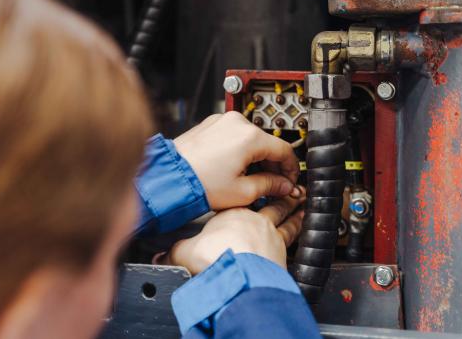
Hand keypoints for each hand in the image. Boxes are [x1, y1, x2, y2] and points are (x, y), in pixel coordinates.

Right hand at [161, 188, 304, 273]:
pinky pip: (292, 235)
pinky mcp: (281, 250)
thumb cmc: (215, 257)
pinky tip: (302, 227)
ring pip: (285, 218)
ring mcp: (270, 235)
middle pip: (269, 204)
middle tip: (290, 188)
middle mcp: (253, 220)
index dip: (249, 197)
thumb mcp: (185, 251)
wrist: (237, 272)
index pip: (241, 201)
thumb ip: (174, 251)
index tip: (254, 191)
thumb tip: (159, 255)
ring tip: (302, 203)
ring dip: (294, 210)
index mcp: (231, 214)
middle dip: (279, 195)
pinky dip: (298, 228)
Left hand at [174, 112, 299, 209]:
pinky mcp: (210, 125)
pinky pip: (234, 136)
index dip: (291, 169)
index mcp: (249, 137)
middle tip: (272, 185)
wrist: (169, 177)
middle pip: (268, 143)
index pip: (284, 150)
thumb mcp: (243, 192)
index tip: (289, 181)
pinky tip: (235, 170)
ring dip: (256, 158)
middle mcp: (237, 122)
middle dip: (272, 165)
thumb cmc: (199, 184)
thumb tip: (283, 185)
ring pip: (251, 139)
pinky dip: (240, 151)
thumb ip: (270, 186)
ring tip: (251, 180)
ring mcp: (222, 121)